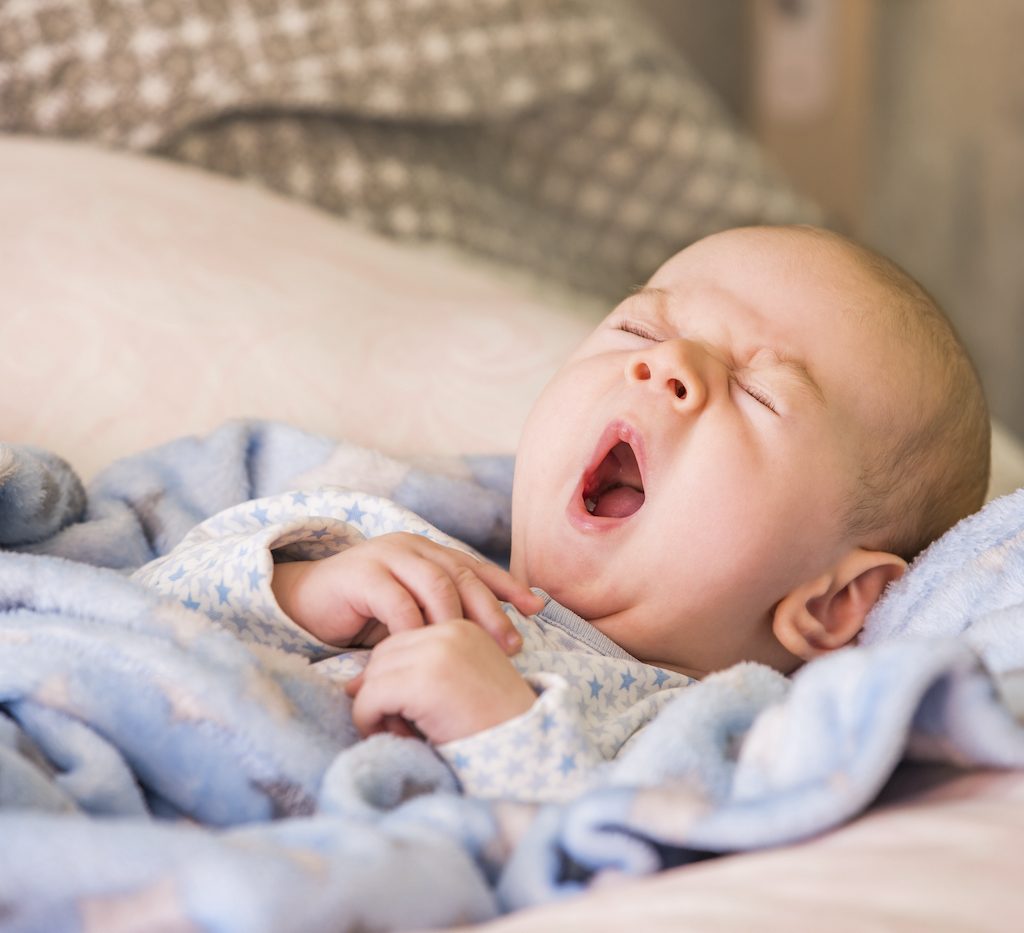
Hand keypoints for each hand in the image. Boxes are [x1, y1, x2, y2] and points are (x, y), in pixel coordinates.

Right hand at [270, 533, 541, 651]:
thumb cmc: (363, 613)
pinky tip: (425, 651)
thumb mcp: (411, 610)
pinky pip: (397, 601)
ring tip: (470, 649)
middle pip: (462, 575)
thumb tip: (495, 638)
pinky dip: (415, 627)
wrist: (305, 603)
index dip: (508, 587)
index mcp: (428, 552)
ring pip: (435, 584)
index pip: (476, 567)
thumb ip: (441, 612)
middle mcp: (411, 547)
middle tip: (510, 643)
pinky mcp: (361, 574)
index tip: (537, 609)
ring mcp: (385, 556)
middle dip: (491, 610)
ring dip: (456, 619)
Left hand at [345, 619, 537, 743]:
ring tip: (407, 732)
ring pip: (372, 677)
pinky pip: (369, 699)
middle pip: (382, 656)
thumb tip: (356, 683)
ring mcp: (435, 654)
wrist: (528, 751)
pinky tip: (400, 738)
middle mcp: (448, 631)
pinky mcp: (421, 682)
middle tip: (407, 726)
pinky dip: (370, 722)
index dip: (396, 680)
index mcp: (461, 627)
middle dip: (382, 692)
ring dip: (377, 709)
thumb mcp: (460, 686)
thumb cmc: (495, 727)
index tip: (413, 712)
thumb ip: (420, 673)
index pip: (402, 642)